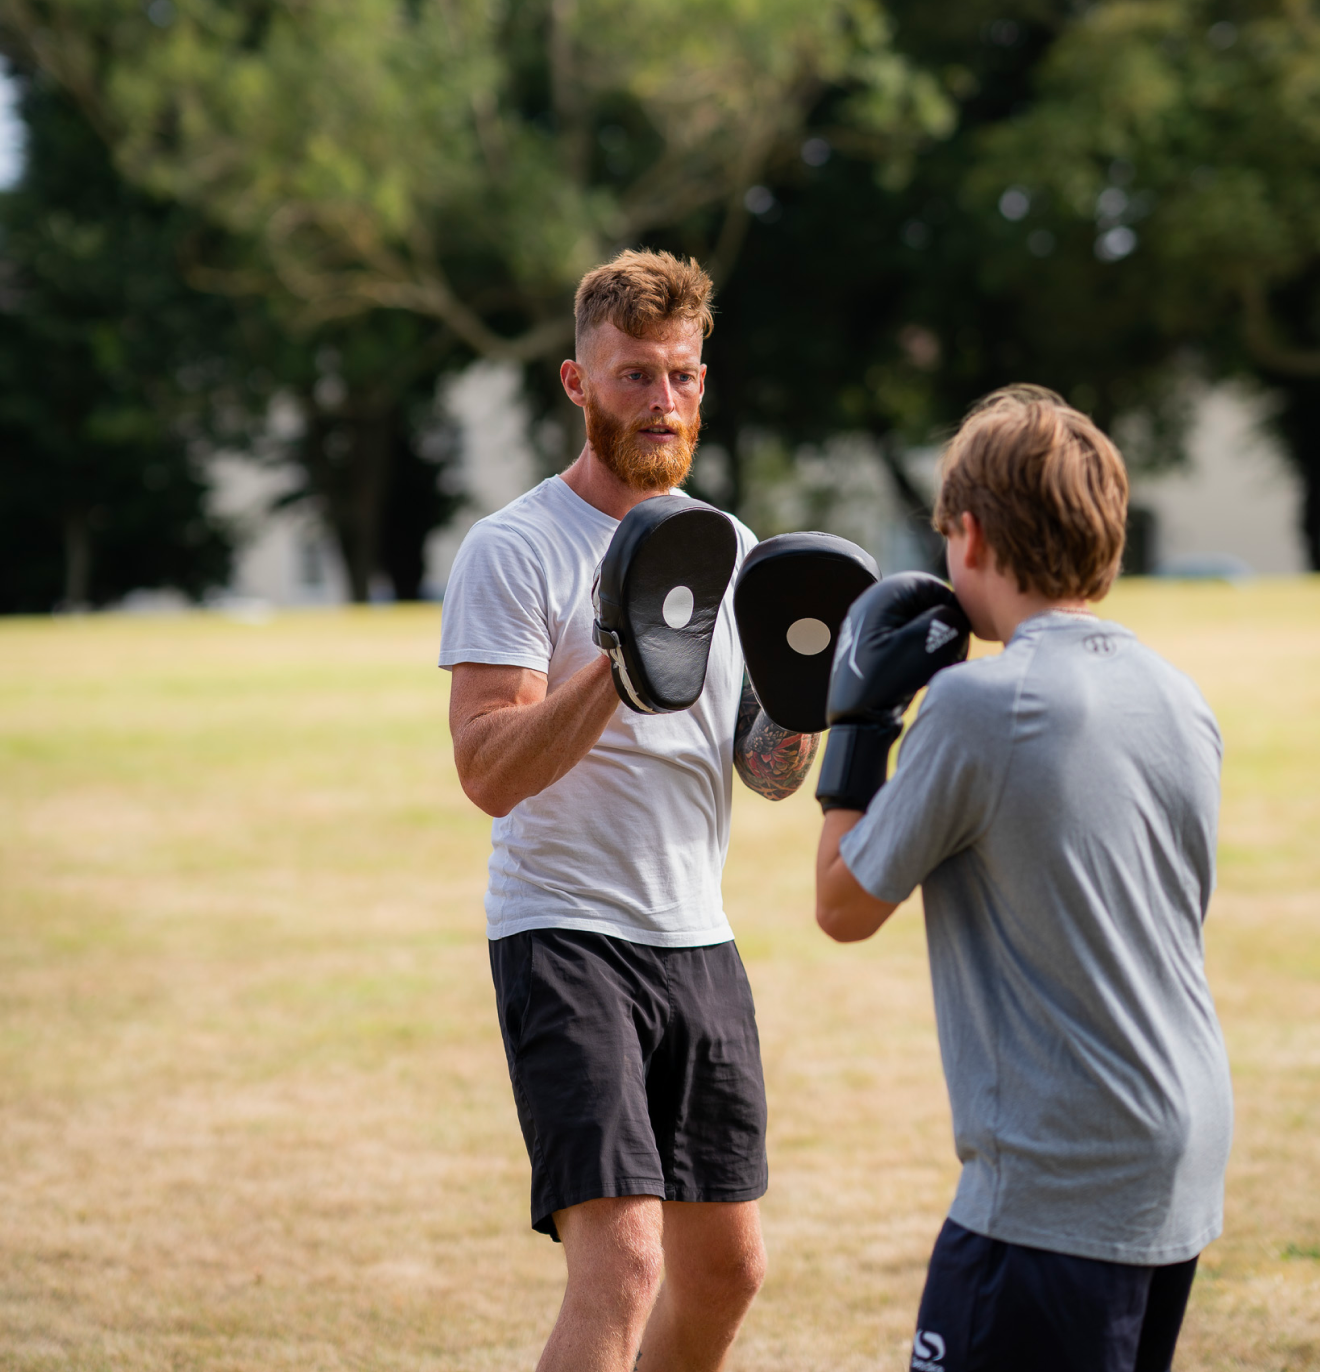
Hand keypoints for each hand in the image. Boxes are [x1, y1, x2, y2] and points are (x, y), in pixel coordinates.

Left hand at [815, 572, 968, 811]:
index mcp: (880, 596)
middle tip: (945, 654)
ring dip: (929, 642)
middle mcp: (869, 606)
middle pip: (921, 604)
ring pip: (913, 624)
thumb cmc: (887, 681)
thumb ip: (950, 618)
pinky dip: (914, 653)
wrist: (855, 720)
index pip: (931, 585)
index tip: (956, 635)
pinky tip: (914, 675)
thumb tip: (954, 614)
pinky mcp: (868, 649)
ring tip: (929, 667)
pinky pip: (901, 641)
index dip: (950, 609)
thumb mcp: (928, 644)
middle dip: (939, 626)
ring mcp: (866, 628)